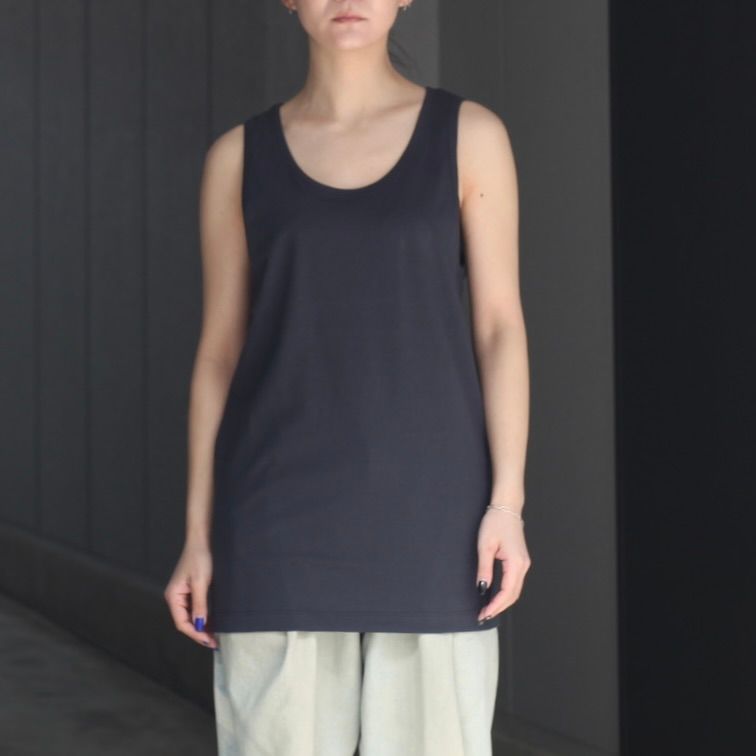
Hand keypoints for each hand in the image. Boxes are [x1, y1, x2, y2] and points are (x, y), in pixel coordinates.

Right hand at [164, 542, 217, 648]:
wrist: (202, 540)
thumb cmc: (200, 559)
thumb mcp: (201, 583)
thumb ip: (200, 605)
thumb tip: (200, 625)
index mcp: (173, 596)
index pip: (182, 622)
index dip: (195, 634)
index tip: (209, 641)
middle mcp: (175, 597)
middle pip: (185, 621)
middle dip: (198, 632)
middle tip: (214, 642)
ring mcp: (182, 594)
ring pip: (190, 616)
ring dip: (201, 626)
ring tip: (213, 635)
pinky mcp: (190, 590)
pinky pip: (194, 608)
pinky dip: (202, 616)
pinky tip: (211, 622)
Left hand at [476, 506, 530, 621]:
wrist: (506, 508)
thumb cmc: (495, 523)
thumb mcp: (485, 546)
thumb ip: (484, 569)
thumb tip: (482, 589)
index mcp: (516, 563)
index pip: (507, 592)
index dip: (496, 606)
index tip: (483, 614)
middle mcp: (523, 566)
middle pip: (513, 595)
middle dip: (499, 607)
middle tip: (483, 616)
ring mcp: (524, 563)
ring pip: (515, 590)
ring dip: (503, 602)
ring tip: (488, 609)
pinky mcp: (521, 561)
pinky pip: (515, 582)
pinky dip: (506, 593)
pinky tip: (496, 596)